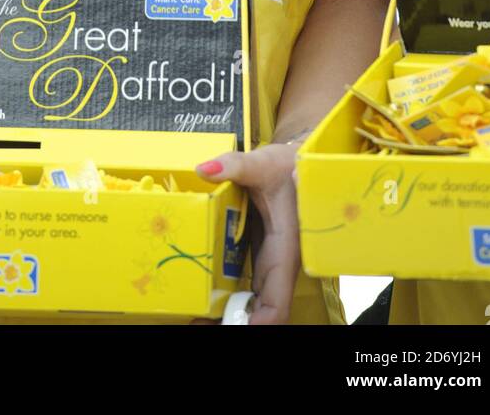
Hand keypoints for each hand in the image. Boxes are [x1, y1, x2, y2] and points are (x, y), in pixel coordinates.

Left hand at [196, 142, 301, 325]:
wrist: (295, 164)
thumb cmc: (286, 167)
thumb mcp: (262, 163)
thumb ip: (236, 165)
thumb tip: (205, 169)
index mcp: (286, 248)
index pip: (279, 299)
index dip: (263, 320)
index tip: (241, 326)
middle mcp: (277, 263)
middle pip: (261, 308)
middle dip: (234, 321)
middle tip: (198, 324)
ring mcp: (266, 263)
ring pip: (251, 300)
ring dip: (227, 313)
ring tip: (195, 318)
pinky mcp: (256, 256)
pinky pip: (243, 285)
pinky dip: (225, 297)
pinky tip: (201, 300)